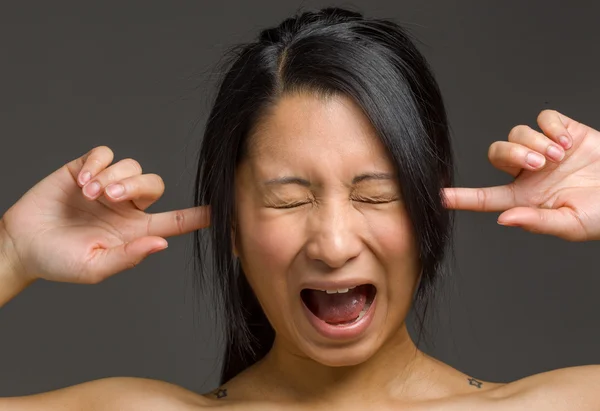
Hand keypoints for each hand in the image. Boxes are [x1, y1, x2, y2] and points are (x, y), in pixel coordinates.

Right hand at [1, 146, 208, 283]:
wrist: (20, 245)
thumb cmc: (59, 261)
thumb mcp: (95, 267)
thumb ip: (128, 256)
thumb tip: (162, 243)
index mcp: (136, 230)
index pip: (175, 220)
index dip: (198, 216)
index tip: (220, 211)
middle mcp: (126, 206)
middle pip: (154, 184)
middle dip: (135, 185)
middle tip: (109, 197)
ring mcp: (106, 186)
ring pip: (131, 166)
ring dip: (112, 176)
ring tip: (89, 194)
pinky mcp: (85, 169)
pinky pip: (104, 154)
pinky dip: (98, 163)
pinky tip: (82, 181)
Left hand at [444, 110, 599, 240]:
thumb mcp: (571, 224)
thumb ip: (538, 222)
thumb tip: (504, 219)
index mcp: (526, 198)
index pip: (485, 198)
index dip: (461, 197)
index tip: (437, 196)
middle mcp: (530, 173)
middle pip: (497, 154)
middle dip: (513, 153)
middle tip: (541, 163)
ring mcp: (545, 151)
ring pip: (517, 134)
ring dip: (536, 141)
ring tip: (560, 155)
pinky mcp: (564, 131)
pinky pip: (543, 118)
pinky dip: (552, 126)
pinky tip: (568, 141)